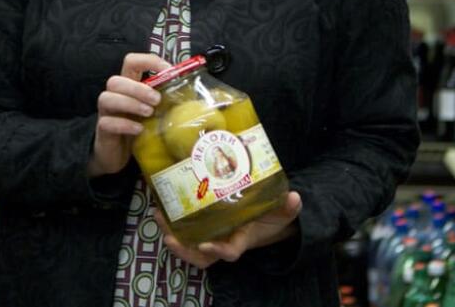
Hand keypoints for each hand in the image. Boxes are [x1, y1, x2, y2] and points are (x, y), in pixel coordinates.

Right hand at [87, 52, 170, 177]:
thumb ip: (165, 100)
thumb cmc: (137, 127)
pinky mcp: (103, 130)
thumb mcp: (153, 111)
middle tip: (157, 100)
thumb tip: (192, 92)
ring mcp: (106, 113)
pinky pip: (107, 122)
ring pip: (107, 98)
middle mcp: (114, 95)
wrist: (116, 154)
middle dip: (137, 88)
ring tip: (148, 113)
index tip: (168, 70)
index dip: (148, 61)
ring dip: (130, 103)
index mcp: (128, 86)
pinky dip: (124, 124)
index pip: (131, 62)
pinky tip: (139, 130)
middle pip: (115, 81)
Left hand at [162, 192, 302, 268]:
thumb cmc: (272, 216)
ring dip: (172, 234)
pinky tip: (162, 206)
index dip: (217, 251)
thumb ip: (288, 207)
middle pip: (201, 256)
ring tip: (158, 216)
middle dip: (184, 250)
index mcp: (242, 239)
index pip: (229, 252)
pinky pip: (186, 230)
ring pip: (189, 245)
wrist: (265, 218)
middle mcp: (224, 241)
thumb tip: (296, 197)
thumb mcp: (283, 212)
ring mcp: (213, 235)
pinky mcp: (205, 226)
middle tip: (168, 237)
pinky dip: (173, 222)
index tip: (206, 245)